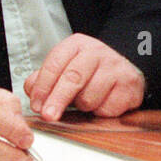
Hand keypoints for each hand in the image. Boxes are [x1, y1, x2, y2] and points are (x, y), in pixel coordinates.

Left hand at [25, 33, 144, 120]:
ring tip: (86, 101)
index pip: (55, 64)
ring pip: (89, 97)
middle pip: (73, 78)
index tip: (36, 104)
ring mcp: (115, 68)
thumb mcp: (65, 68)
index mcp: (77, 44)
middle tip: (48, 115)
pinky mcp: (129, 85)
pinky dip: (100, 112)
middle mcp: (97, 52)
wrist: (125, 72)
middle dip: (58, 99)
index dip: (43, 86)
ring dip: (83, 107)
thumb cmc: (90, 72)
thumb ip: (44, 79)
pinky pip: (107, 108)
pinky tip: (102, 103)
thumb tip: (31, 91)